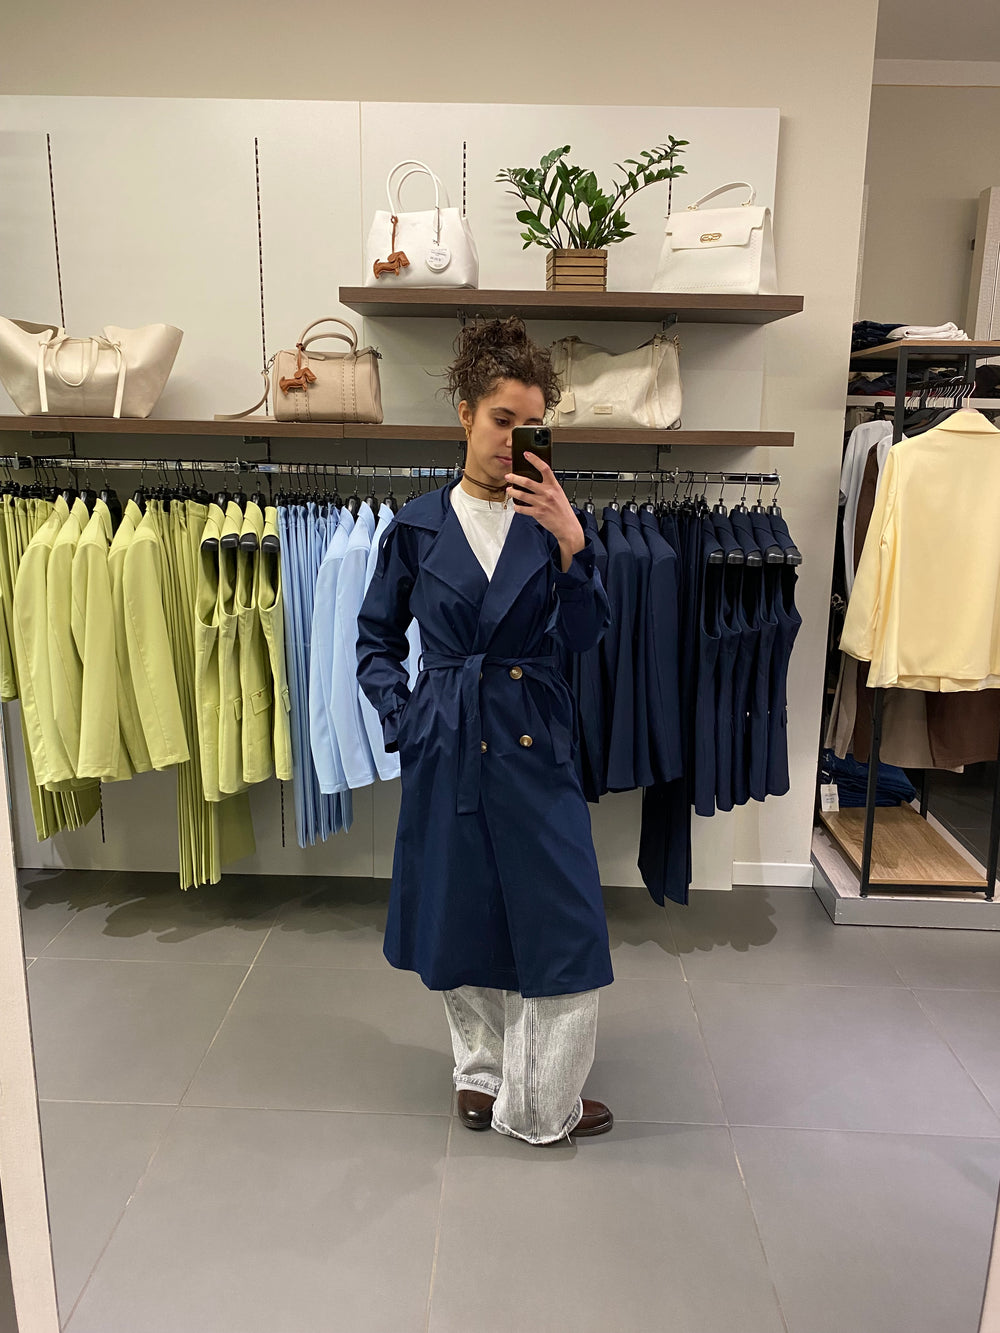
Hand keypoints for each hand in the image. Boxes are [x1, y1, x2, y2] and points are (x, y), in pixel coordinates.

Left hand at [505, 454, 583, 569]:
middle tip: (508, 476)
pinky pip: (523, 509)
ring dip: (513, 492)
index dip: (534, 460)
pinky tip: (515, 505)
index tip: (526, 454)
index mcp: (554, 486)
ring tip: (509, 490)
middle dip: (515, 478)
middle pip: (527, 482)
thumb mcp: (559, 494)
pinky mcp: (538, 513)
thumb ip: (549, 486)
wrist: (567, 526)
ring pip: (522, 495)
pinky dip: (517, 507)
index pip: (544, 468)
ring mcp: (542, 503)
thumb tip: (536, 479)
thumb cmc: (563, 510)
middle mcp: (548, 493)